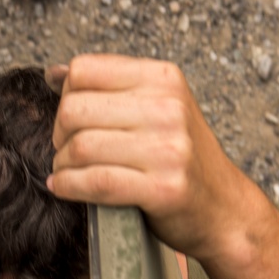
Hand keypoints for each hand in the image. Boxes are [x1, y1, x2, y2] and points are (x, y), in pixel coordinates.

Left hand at [46, 54, 243, 260]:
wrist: (224, 209)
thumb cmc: (183, 160)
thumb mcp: (159, 109)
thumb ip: (111, 90)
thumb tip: (54, 74)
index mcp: (163, 79)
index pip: (85, 69)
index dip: (65, 95)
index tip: (71, 121)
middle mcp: (168, 108)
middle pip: (76, 108)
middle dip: (59, 133)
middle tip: (66, 151)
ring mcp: (168, 149)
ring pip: (81, 146)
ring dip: (62, 164)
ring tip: (66, 172)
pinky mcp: (162, 188)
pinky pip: (96, 182)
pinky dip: (68, 186)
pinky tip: (63, 187)